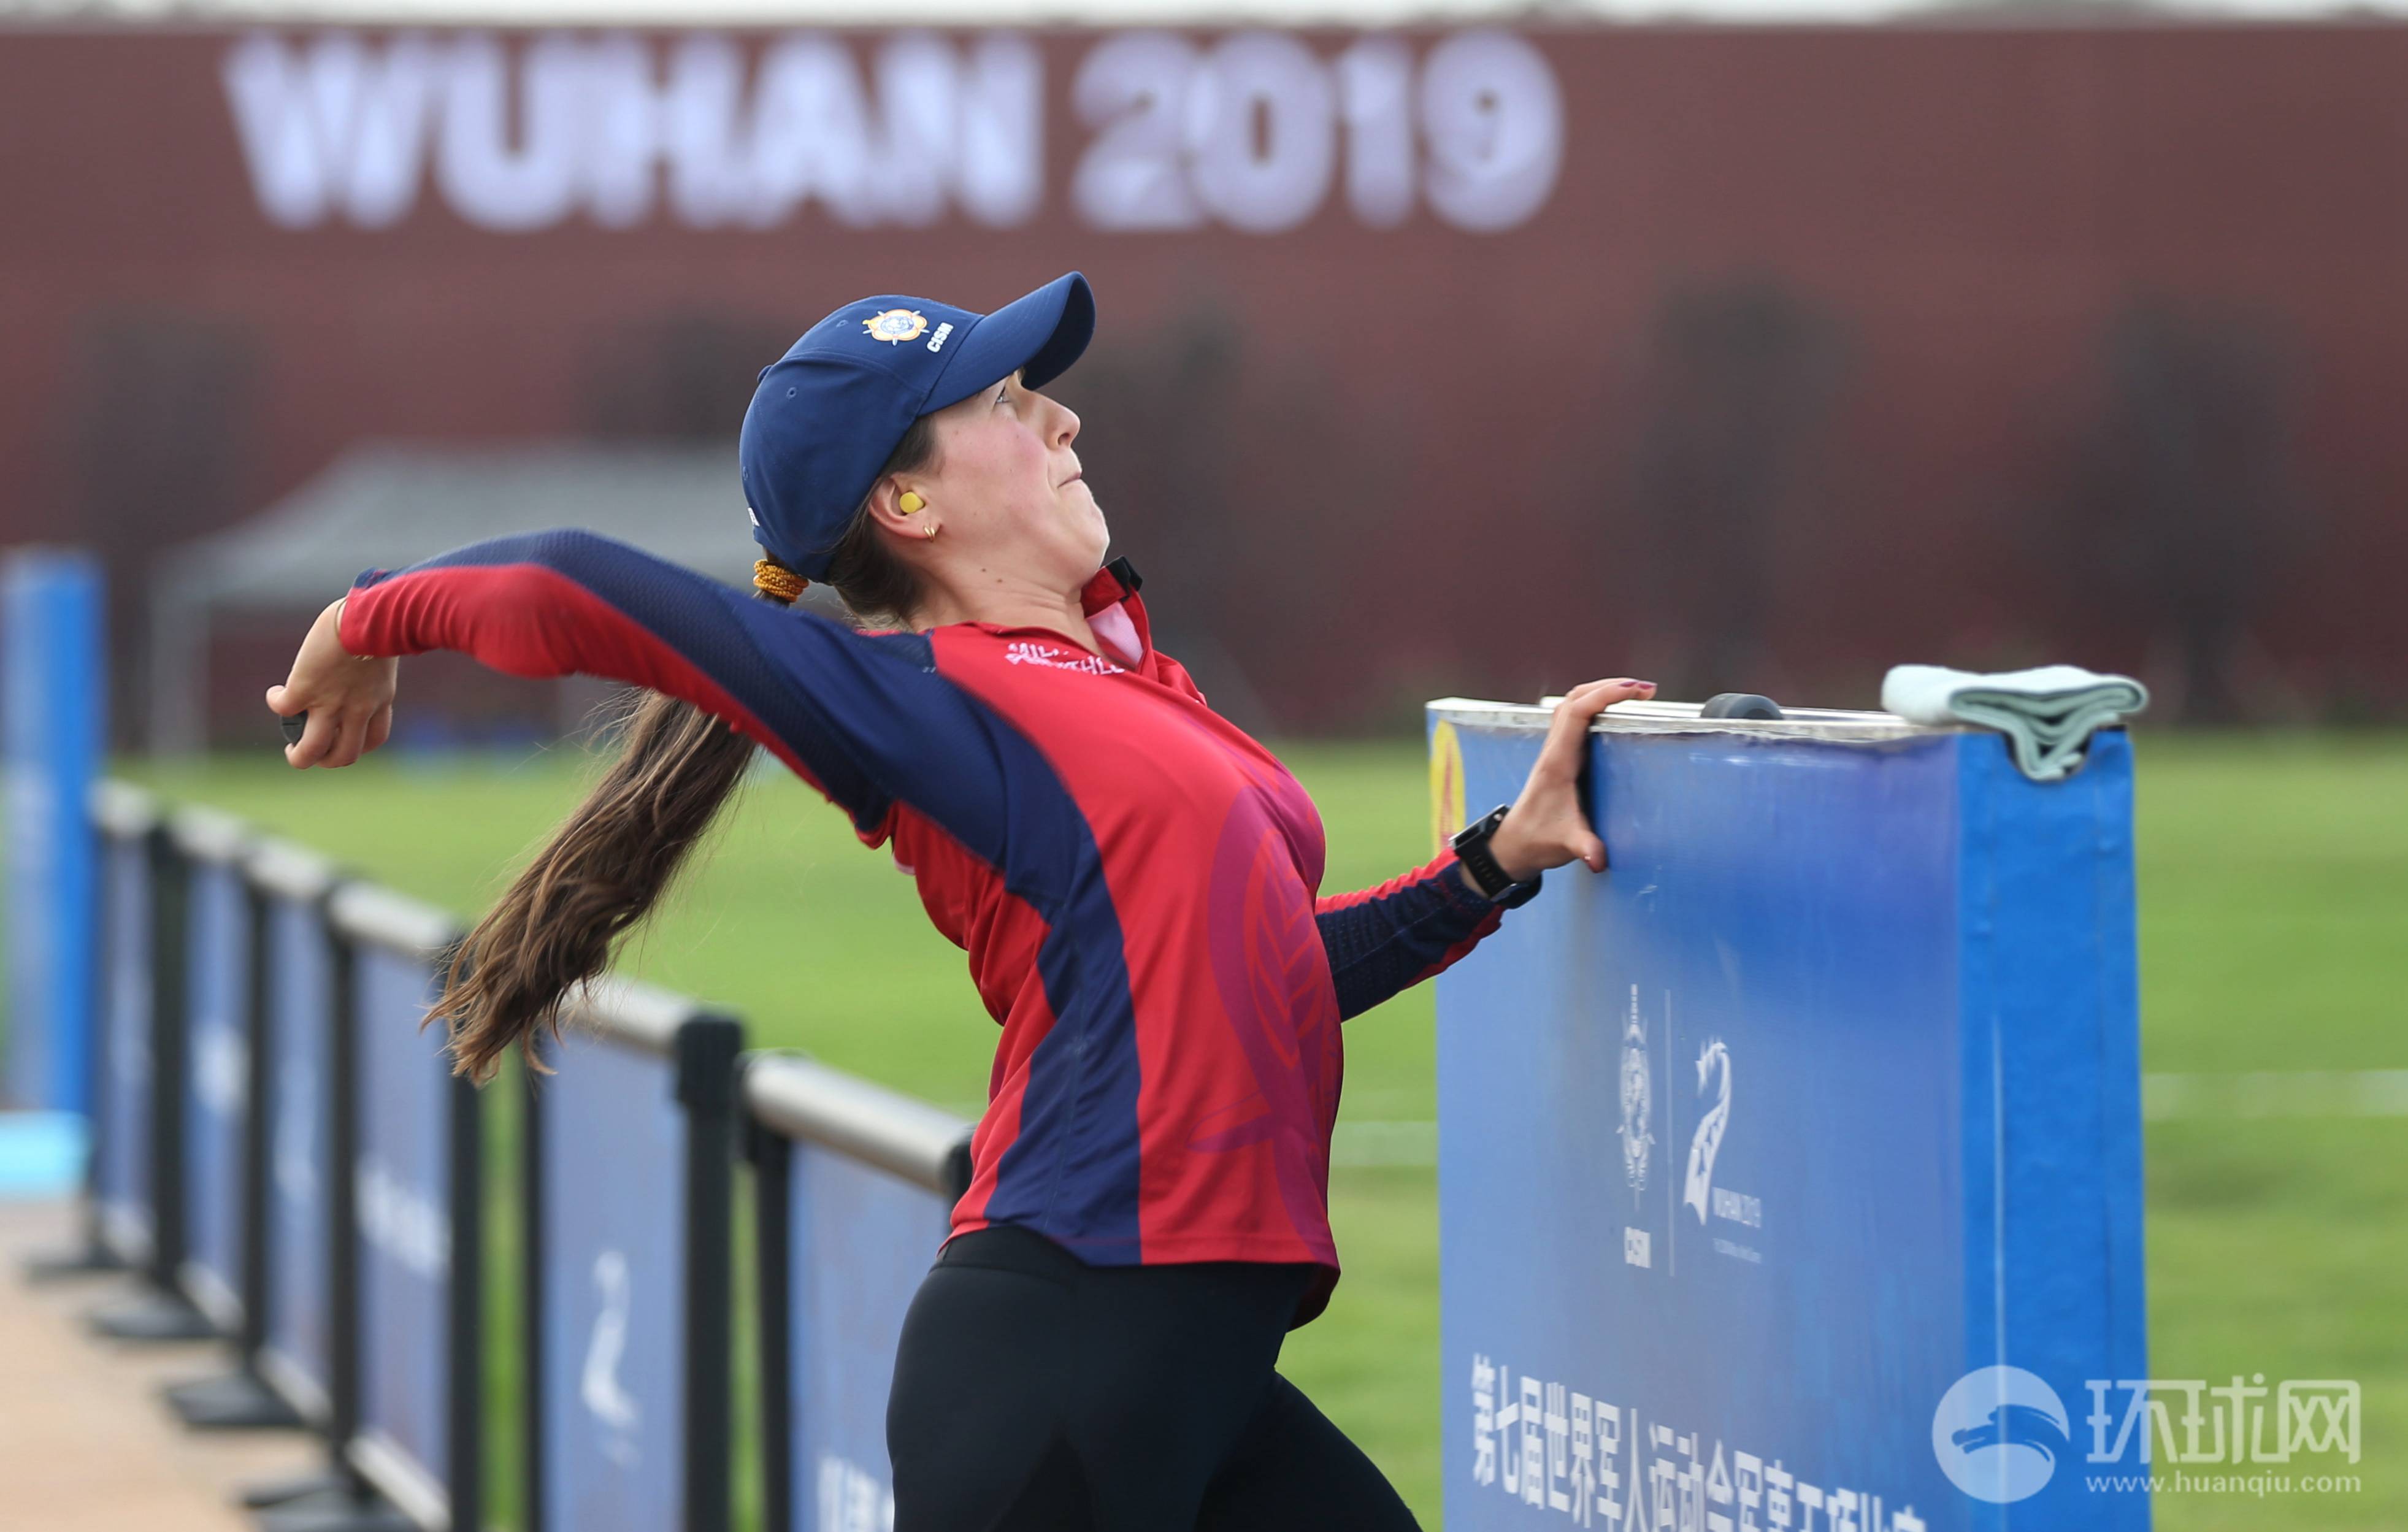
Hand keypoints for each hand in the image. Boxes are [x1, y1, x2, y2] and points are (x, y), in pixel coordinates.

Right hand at [265, 598, 398, 767]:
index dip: (358, 745)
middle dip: (326, 760)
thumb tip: (361, 655)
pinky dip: (276, 702)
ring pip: (312, 749)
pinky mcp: (305, 689)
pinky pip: (283, 709)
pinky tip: (275, 692)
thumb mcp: (385, 654)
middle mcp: (358, 710)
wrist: (372, 619)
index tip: (345, 737)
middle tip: (313, 751)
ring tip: (291, 749)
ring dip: (299, 755)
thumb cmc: (381, 623)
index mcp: (380, 700)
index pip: (374, 739)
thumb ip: (373, 666)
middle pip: (344, 756)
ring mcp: (331, 703)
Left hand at [1482, 678, 1655, 884]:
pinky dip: (1596, 703)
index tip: (1635, 691)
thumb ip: (1584, 848)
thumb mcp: (1565, 844)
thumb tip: (1599, 859)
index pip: (1577, 713)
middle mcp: (1554, 748)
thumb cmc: (1539, 839)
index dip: (1605, 696)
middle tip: (1645, 690)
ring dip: (1602, 691)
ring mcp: (1555, 748)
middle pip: (1576, 698)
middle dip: (1611, 687)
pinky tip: (1616, 710)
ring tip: (1635, 692)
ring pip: (1574, 702)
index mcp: (1557, 762)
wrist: (1515, 843)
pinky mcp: (1560, 753)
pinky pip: (1575, 715)